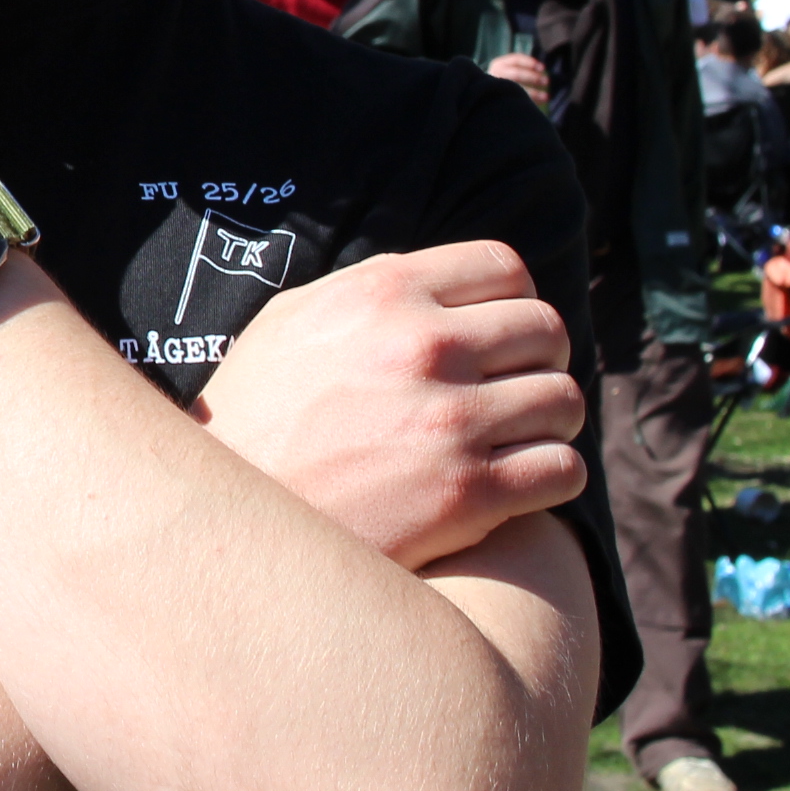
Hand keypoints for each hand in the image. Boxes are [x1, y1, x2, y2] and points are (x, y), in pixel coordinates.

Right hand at [191, 243, 587, 570]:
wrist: (225, 520)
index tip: (501, 337)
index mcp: (383, 293)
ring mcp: (450, 421)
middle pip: (546, 332)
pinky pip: (563, 469)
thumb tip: (429, 282)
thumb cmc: (254, 417)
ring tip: (518, 441)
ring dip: (549, 422)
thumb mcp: (289, 325)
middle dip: (539, 362)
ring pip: (564, 401)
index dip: (514, 303)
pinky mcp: (468, 495)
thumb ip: (364, 293)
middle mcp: (424, 346)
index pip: (506, 269)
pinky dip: (551, 476)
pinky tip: (519, 485)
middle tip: (514, 392)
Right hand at [484, 51, 551, 102]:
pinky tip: (537, 105)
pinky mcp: (495, 99)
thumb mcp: (506, 70)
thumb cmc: (502, 80)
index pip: (516, 59)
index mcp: (498, 64)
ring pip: (516, 89)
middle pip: (516, 74)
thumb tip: (542, 69)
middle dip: (533, 77)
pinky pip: (515, 100)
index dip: (530, 62)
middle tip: (546, 81)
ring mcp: (494, 87)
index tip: (543, 68)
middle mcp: (494, 74)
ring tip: (546, 96)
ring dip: (534, 93)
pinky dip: (528, 101)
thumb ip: (519, 68)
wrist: (483, 94)